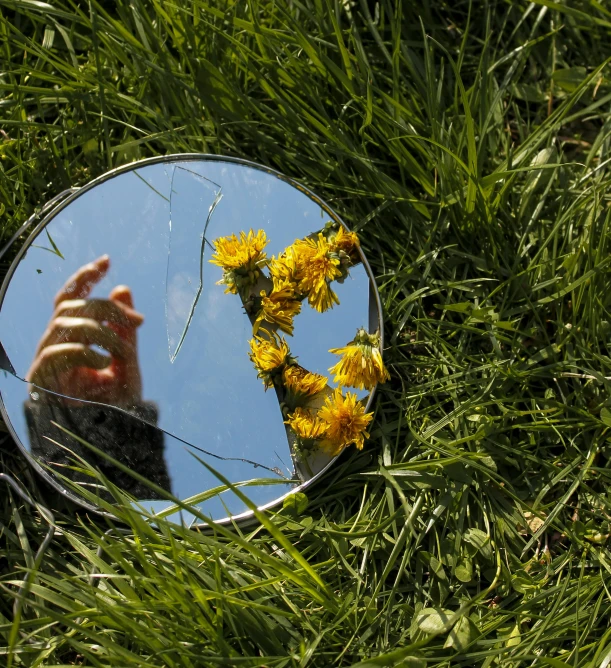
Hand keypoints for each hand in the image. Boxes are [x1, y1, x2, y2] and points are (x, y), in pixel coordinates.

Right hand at [27, 255, 143, 405]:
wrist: (112, 441)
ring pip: (64, 325)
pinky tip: (103, 362)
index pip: (70, 298)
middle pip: (70, 307)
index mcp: (72, 338)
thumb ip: (124, 329)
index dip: (84, 277)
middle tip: (139, 321)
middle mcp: (54, 345)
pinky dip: (82, 352)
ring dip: (99, 331)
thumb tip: (123, 287)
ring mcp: (45, 363)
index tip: (107, 261)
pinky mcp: (41, 382)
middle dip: (107, 308)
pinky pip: (55, 354)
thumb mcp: (126, 360)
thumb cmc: (116, 403)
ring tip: (120, 350)